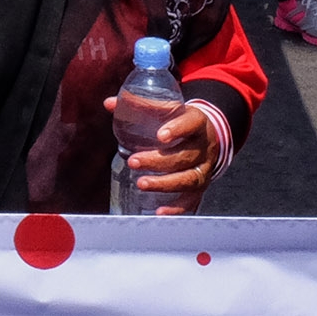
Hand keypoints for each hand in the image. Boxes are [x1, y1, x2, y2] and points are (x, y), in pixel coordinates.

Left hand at [103, 98, 217, 213]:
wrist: (207, 135)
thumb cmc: (180, 120)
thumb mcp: (168, 108)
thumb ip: (141, 105)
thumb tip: (110, 104)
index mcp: (197, 122)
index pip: (191, 123)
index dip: (178, 129)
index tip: (160, 135)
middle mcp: (204, 147)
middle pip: (185, 155)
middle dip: (158, 160)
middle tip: (133, 161)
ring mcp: (205, 168)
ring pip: (189, 178)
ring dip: (164, 183)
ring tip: (141, 183)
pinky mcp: (201, 186)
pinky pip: (191, 200)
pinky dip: (176, 208)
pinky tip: (159, 211)